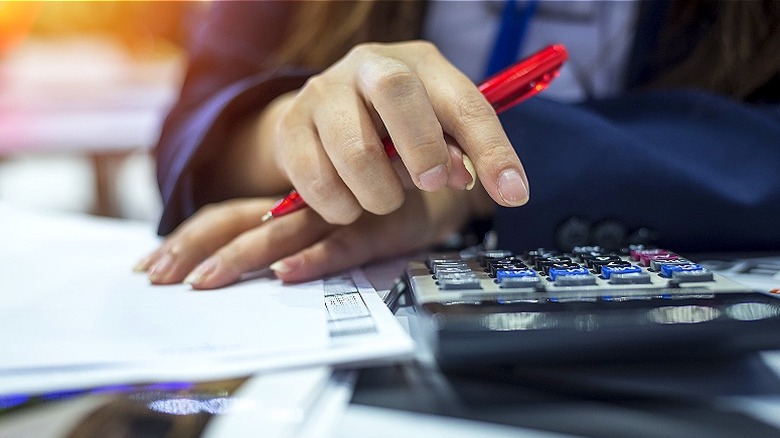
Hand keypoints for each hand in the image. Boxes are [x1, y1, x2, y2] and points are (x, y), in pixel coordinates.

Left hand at [135, 188, 488, 287]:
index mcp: (289, 198)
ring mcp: (341, 214)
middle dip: (195, 248)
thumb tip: (249, 267)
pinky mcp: (377, 228)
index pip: (228, 213)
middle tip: (158, 277)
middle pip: (239, 219)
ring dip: (242, 257)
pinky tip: (287, 274)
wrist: (442, 182)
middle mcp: (307, 202)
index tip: (152, 265)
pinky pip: (342, 245)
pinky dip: (314, 259)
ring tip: (205, 281)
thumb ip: (295, 231)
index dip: (189, 236)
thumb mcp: (332, 212)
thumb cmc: (380, 199)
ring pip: (282, 233)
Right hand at [223, 40, 528, 225]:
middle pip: (396, 91)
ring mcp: (323, 91)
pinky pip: (315, 180)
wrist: (326, 117)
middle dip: (422, 148)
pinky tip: (349, 202)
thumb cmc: (393, 126)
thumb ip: (457, 154)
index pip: (464, 102)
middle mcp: (369, 65)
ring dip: (378, 193)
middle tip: (429, 184)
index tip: (513, 193)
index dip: (493, 150)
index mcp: (419, 64)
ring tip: (383, 198)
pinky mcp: (289, 126)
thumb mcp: (435, 132)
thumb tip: (463, 178)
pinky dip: (340, 206)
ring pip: (353, 149)